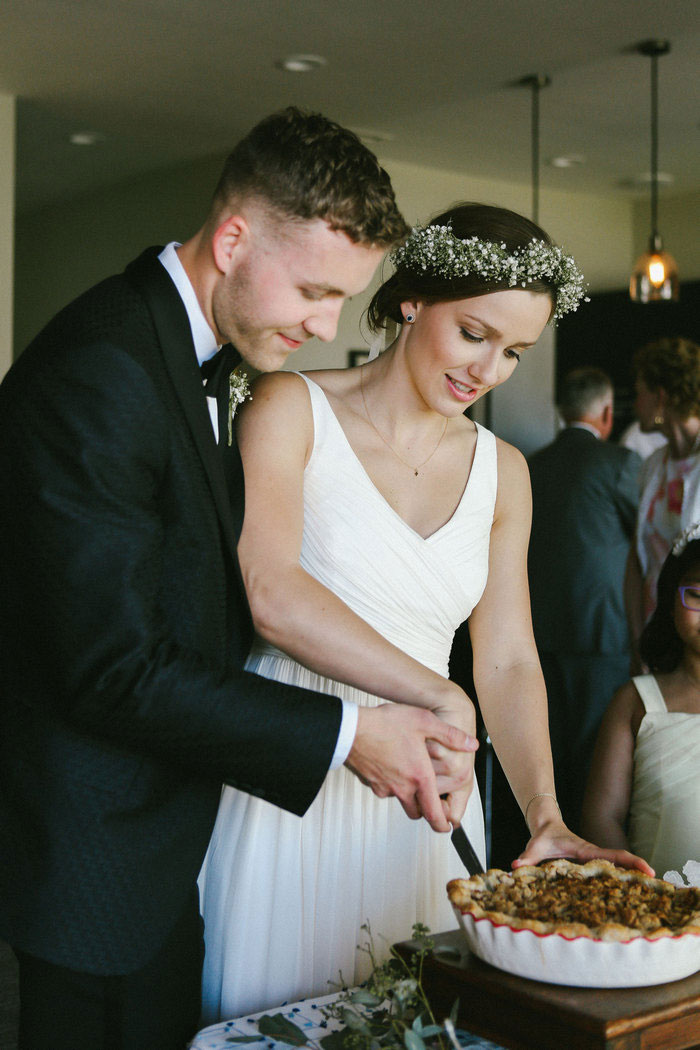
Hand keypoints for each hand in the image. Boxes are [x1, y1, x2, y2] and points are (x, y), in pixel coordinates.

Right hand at [345, 703, 475, 832]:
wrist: (350, 730)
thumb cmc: (384, 724)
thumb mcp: (424, 721)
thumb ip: (450, 735)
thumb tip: (471, 744)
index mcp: (420, 777)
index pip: (435, 814)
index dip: (444, 825)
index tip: (448, 826)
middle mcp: (403, 788)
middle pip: (418, 812)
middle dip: (426, 809)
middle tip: (431, 799)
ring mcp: (385, 788)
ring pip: (402, 801)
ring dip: (409, 795)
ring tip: (411, 774)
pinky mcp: (371, 784)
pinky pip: (386, 790)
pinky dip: (392, 784)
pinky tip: (392, 765)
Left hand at [512, 819, 654, 876]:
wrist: (546, 825)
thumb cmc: (543, 837)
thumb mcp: (535, 847)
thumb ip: (527, 857)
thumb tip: (516, 865)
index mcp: (586, 850)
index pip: (612, 855)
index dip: (630, 861)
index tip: (647, 869)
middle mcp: (594, 854)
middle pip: (622, 860)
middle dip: (639, 869)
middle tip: (658, 883)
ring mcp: (595, 858)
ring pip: (618, 865)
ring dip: (633, 874)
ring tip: (650, 890)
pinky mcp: (592, 862)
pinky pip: (611, 868)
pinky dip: (623, 875)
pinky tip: (630, 889)